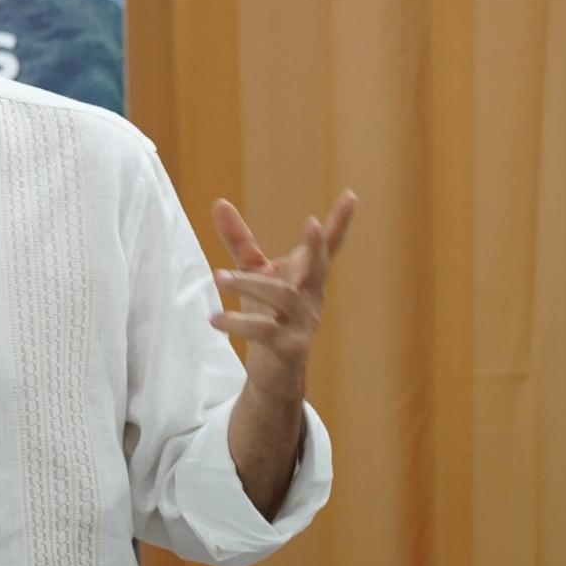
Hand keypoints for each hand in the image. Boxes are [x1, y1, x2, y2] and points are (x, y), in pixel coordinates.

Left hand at [209, 191, 356, 401]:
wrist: (273, 371)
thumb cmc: (267, 313)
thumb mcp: (254, 272)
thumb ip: (239, 239)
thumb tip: (219, 201)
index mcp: (307, 276)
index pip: (328, 246)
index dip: (340, 222)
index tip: (351, 194)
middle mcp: (311, 296)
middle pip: (319, 267)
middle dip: (317, 246)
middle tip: (313, 223)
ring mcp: (304, 323)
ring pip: (283, 297)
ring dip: (249, 284)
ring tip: (218, 277)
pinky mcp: (289, 347)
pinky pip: (265, 331)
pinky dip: (238, 323)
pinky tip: (214, 320)